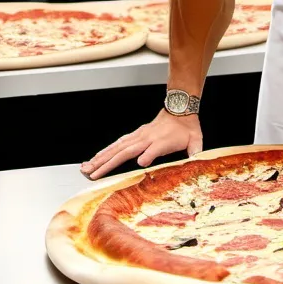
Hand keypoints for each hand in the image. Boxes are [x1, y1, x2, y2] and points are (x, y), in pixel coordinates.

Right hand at [81, 110, 202, 179]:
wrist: (180, 108)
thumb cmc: (187, 128)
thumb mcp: (196, 139)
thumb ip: (196, 150)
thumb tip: (195, 159)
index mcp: (162, 141)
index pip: (153, 149)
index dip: (148, 155)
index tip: (141, 163)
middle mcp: (147, 138)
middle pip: (125, 150)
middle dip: (108, 163)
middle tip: (93, 174)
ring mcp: (138, 136)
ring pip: (116, 148)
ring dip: (101, 158)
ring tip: (87, 168)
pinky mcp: (135, 135)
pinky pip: (117, 144)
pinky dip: (105, 151)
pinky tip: (95, 157)